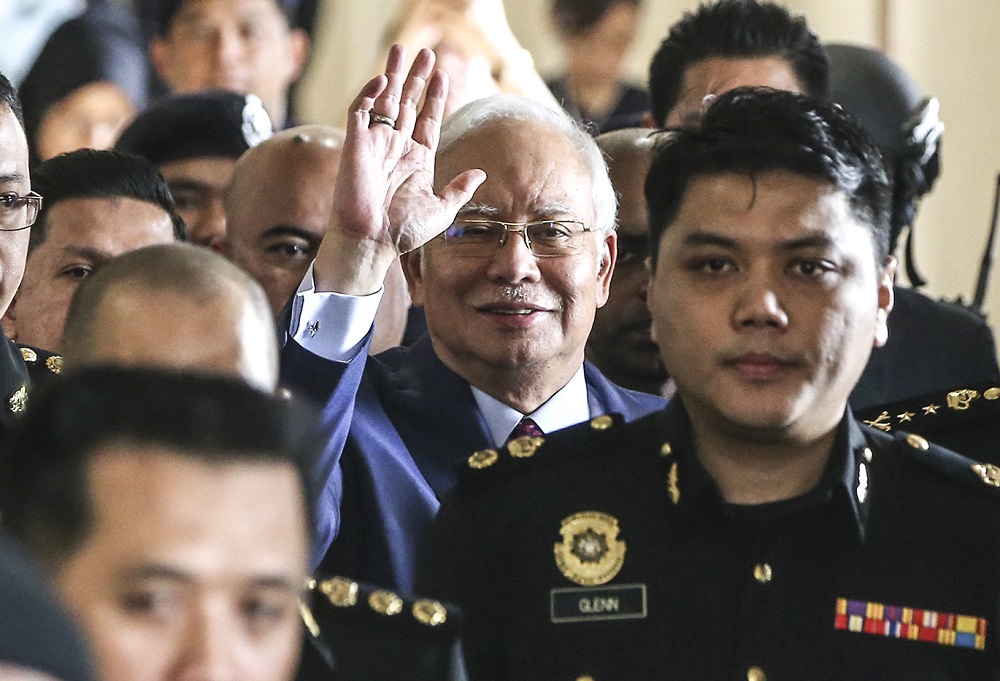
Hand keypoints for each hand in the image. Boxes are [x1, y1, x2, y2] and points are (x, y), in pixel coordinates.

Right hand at [315, 45, 486, 294]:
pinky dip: (369, 94)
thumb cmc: (404, 231)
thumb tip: (481, 172)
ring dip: (393, 74)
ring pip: (385, 100)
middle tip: (425, 52)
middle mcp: (396, 147)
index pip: (427, 120)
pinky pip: (360, 112)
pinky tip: (382, 79)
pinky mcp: (356, 144)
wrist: (373, 241)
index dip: (435, 98)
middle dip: (416, 77)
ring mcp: (376, 144)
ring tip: (401, 49)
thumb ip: (460, 189)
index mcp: (417, 160)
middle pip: (408, 103)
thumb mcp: (442, 210)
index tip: (443, 75)